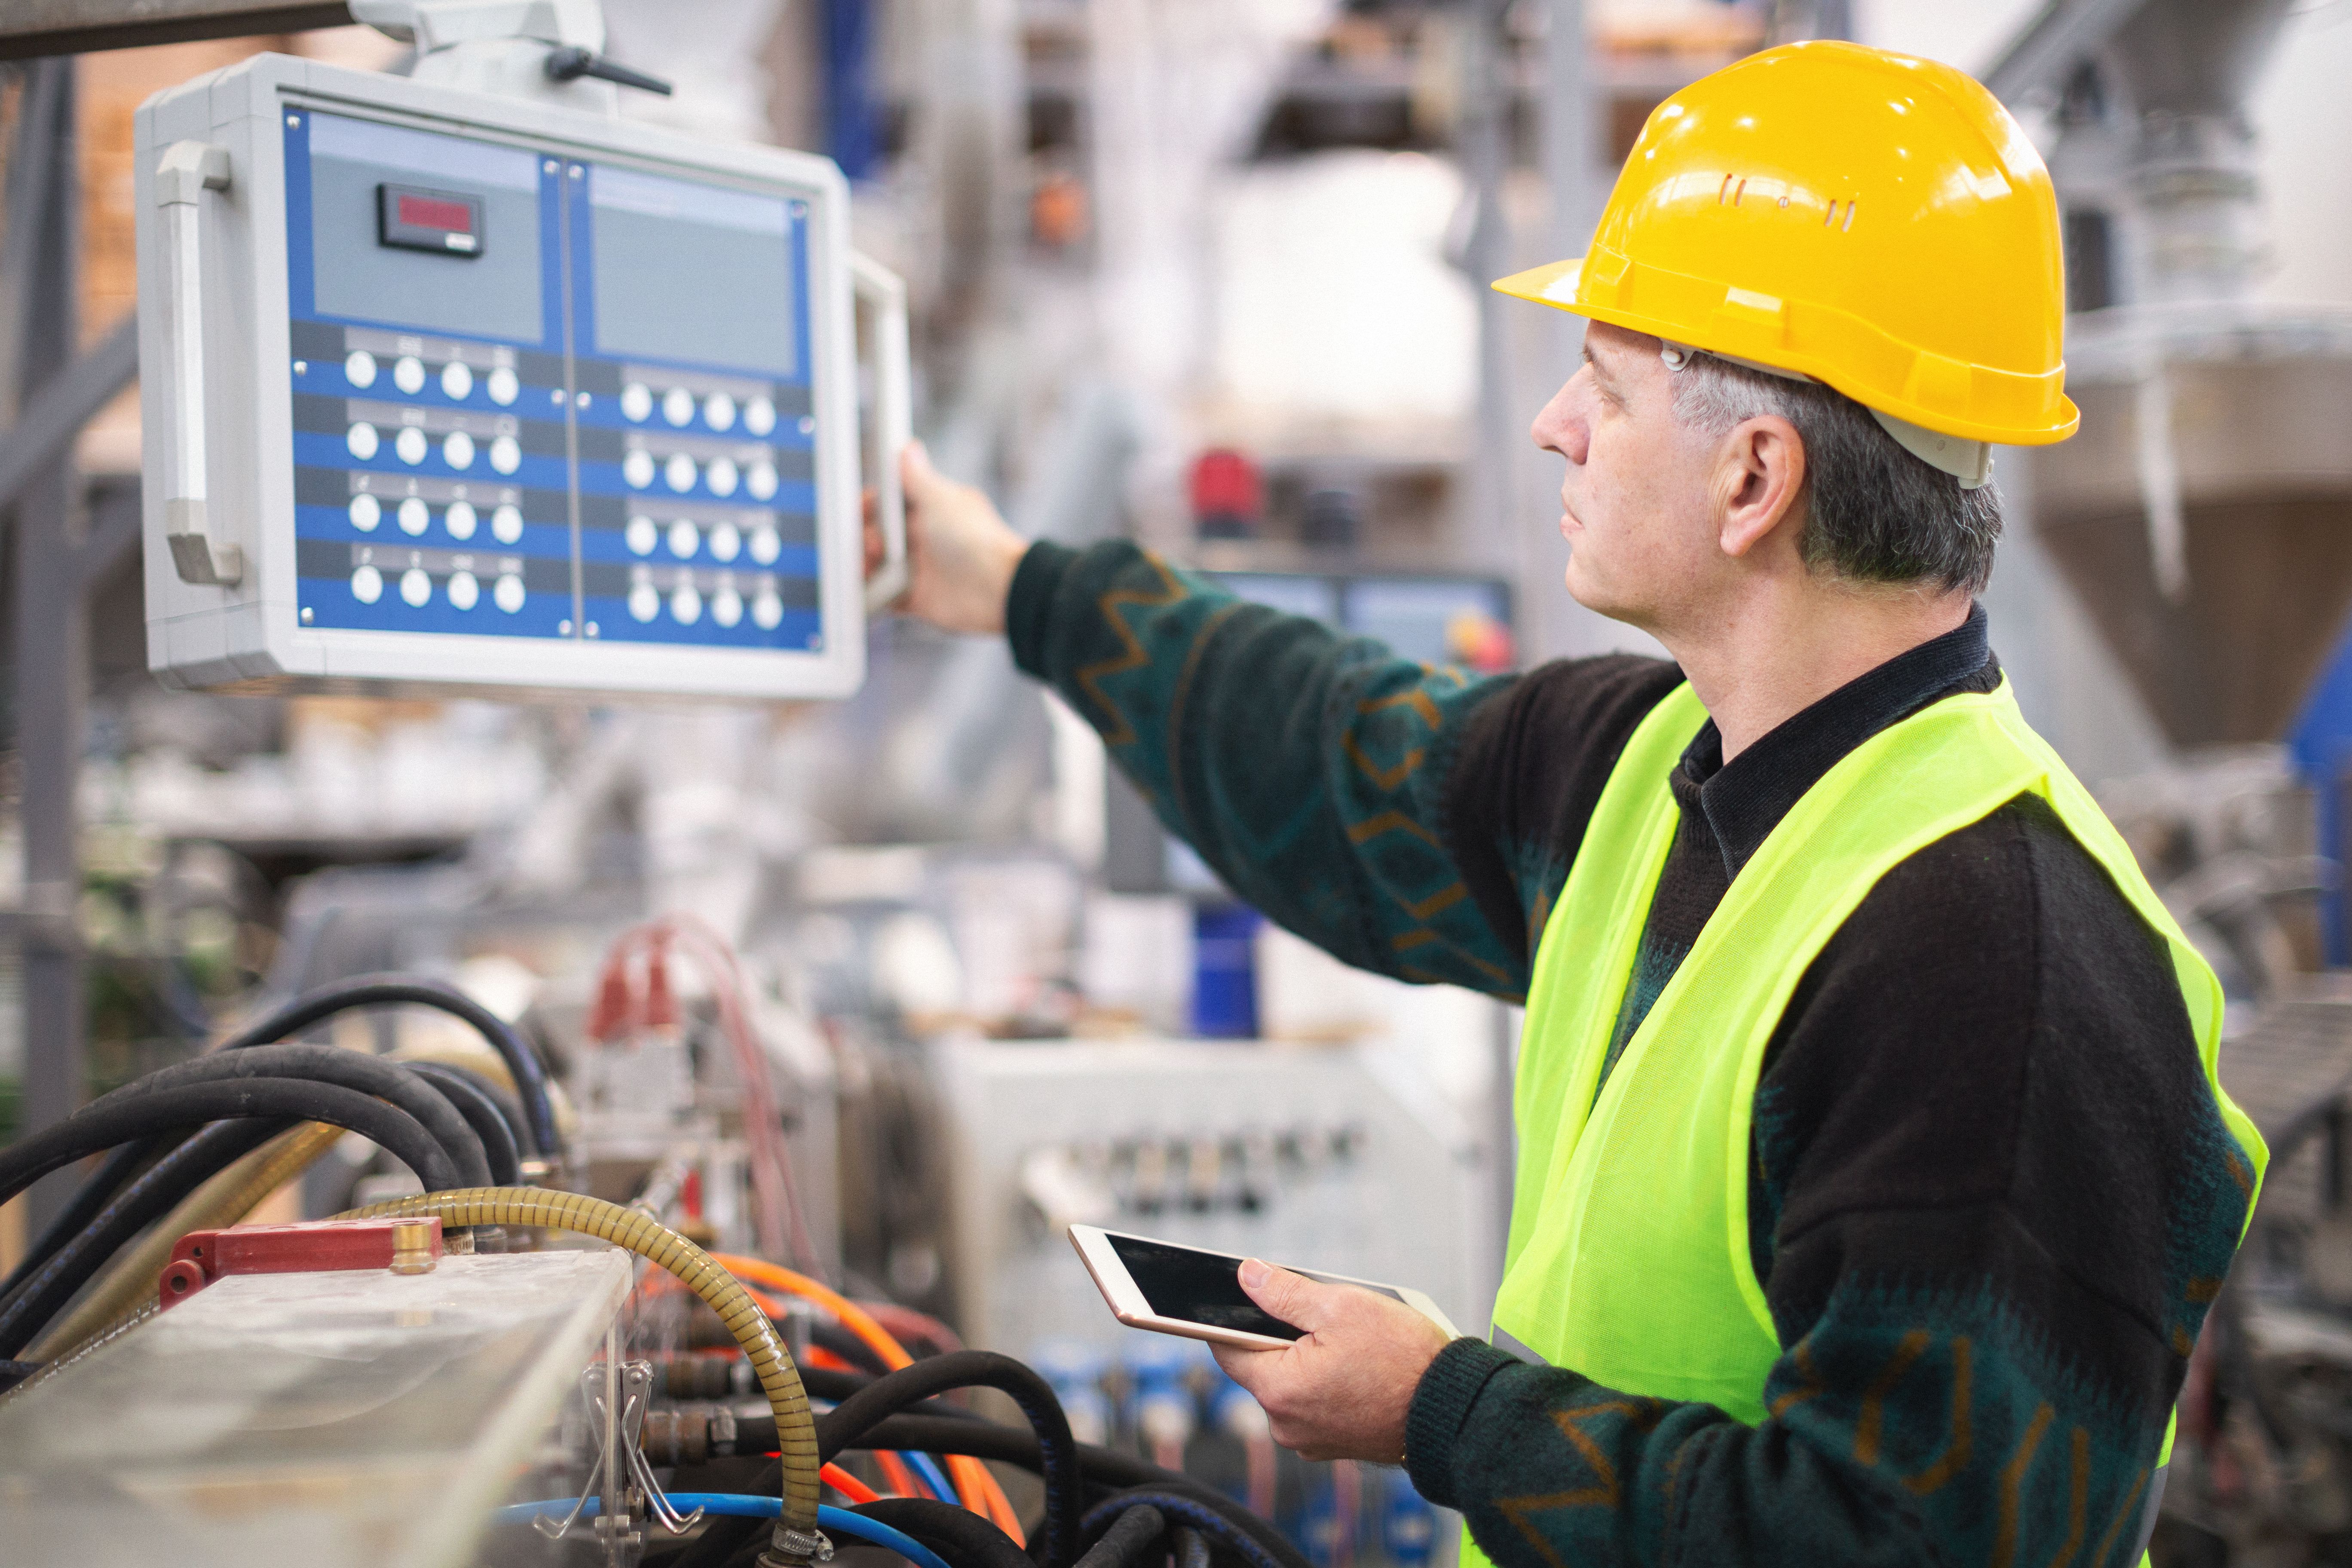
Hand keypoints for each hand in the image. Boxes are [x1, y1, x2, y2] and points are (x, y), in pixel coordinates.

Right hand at [863, 441, 1029, 634]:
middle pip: (877, 532)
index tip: (863, 506)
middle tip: (875, 543)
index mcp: (929, 510)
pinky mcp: (915, 597)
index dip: (871, 504)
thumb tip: (907, 447)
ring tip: (871, 566)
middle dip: (866, 535)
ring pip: (876, 563)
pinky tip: (873, 587)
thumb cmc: (974, 539)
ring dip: (865, 563)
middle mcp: (921, 538)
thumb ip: (918, 477)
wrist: (997, 587)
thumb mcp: (940, 500)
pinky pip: (883, 595)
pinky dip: (873, 592)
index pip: (889, 502)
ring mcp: (918, 568)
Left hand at [1209, 1259, 1453, 1463]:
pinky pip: (1315, 1403)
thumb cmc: (1404, 1360)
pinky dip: (1328, 1382)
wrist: (1452, 1410)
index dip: (1234, 1318)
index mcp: (1279, 1390)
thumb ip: (1285, 1291)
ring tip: (1351, 1344)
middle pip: (1263, 1365)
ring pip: (1292, 1383)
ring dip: (1310, 1358)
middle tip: (1325, 1318)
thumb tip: (1248, 1276)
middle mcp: (1286, 1424)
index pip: (1227, 1348)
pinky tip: (1360, 1368)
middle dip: (1284, 1336)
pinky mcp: (1334, 1445)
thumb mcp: (1341, 1306)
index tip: (1249, 1298)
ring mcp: (1310, 1439)